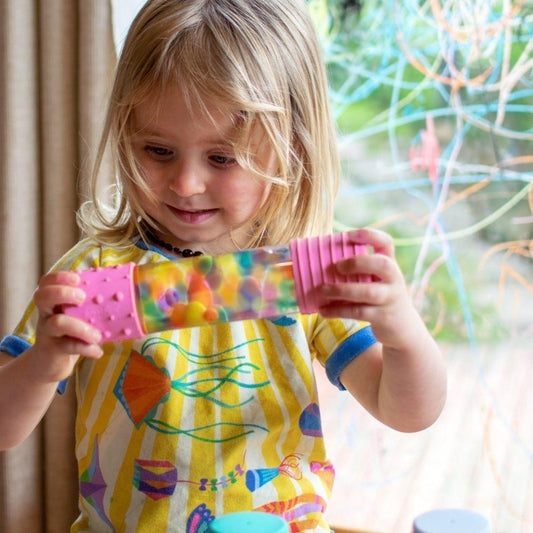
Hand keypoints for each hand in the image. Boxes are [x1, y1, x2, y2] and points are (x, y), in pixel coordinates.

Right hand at [30, 271, 102, 383]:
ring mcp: (47, 332)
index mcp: (54, 301)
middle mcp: (46, 313)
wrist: (53, 363)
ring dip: (81, 327)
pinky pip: (67, 346)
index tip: (78, 279)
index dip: (60, 277)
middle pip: (43, 296)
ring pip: (57, 323)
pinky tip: (97, 351)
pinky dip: (86, 349)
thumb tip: (132, 289)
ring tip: (98, 336)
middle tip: (82, 297)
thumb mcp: (80, 316)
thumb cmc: (73, 332)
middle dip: (62, 293)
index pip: (47, 282)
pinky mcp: (52, 350)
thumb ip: (93, 304)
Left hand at [318, 228, 420, 349]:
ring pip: (368, 292)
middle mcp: (394, 279)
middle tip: (336, 267)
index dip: (369, 235)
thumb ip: (358, 271)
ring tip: (322, 290)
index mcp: (390, 264)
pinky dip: (338, 310)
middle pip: (382, 264)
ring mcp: (391, 298)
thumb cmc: (379, 298)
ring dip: (341, 290)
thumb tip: (321, 266)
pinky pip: (359, 312)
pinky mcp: (384, 317)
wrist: (402, 328)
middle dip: (357, 263)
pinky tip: (323, 311)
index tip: (348, 235)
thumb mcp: (376, 280)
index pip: (386, 242)